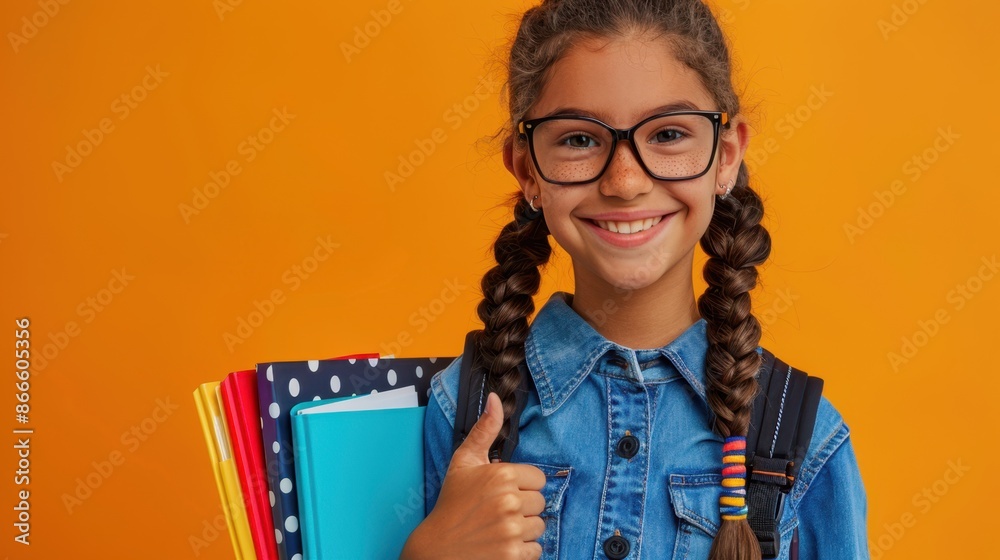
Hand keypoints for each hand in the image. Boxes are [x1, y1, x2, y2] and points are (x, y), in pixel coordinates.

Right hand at [401, 392, 546, 559]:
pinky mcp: (513, 555)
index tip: (502, 492)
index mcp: (501, 475)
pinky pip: (537, 549)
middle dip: (523, 507)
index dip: (522, 485)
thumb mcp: (464, 462)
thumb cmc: (451, 504)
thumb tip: (496, 398)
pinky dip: (523, 551)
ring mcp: (512, 530)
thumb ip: (485, 429)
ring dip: (523, 529)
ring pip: (539, 526)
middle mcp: (509, 501)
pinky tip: (502, 545)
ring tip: (499, 529)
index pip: (538, 478)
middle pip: (540, 503)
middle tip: (498, 512)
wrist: (436, 549)